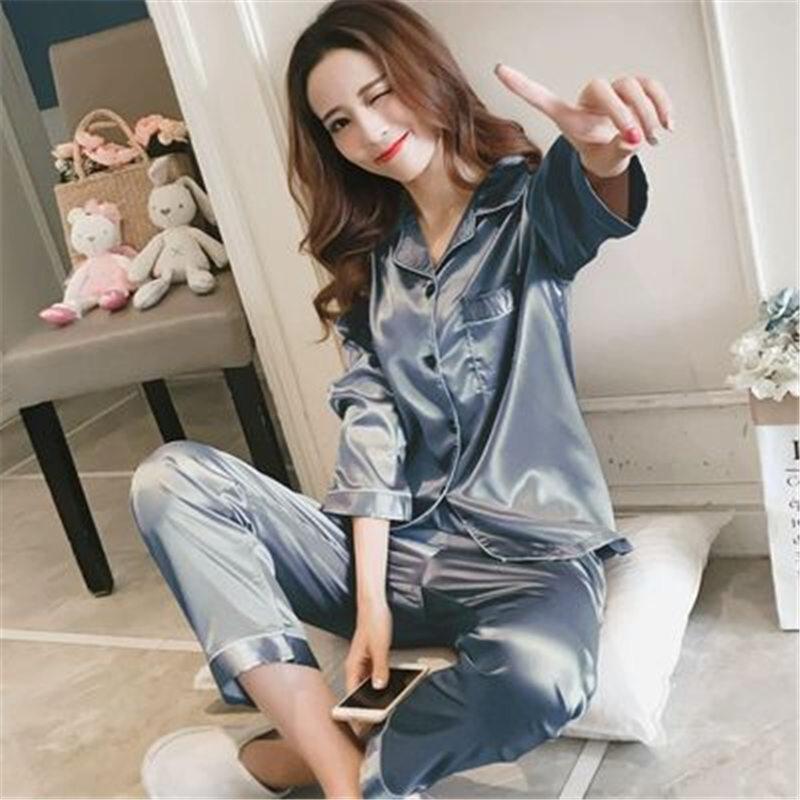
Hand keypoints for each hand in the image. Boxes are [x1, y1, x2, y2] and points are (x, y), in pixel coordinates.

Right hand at [343, 601, 392, 739]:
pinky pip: (375, 675)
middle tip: (375, 724)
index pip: (351, 694)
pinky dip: (381, 682)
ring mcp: (364, 662)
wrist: (374, 604)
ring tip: (385, 708)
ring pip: (368, 684)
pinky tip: (392, 688)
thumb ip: (380, 668)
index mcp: (353, 665)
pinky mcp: (372, 657)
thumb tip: (380, 687)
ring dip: (375, 695)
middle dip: (366, 707)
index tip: (361, 727)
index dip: (355, 712)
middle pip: (360, 692)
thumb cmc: (373, 620)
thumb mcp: (379, 647)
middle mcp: (356, 665)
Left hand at [494, 64, 674, 177]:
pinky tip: (667, 126)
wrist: (620, 151)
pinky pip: (651, 87)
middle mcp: (589, 97)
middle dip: (623, 115)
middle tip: (636, 138)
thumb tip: (632, 139)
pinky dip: (662, 105)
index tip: (497, 69)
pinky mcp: (638, 87)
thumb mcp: (605, 162)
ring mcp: (614, 89)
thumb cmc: (602, 155)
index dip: (521, 85)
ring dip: (646, 115)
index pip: (542, 98)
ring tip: (651, 140)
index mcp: (569, 116)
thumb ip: (616, 152)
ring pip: (632, 87)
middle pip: (605, 89)